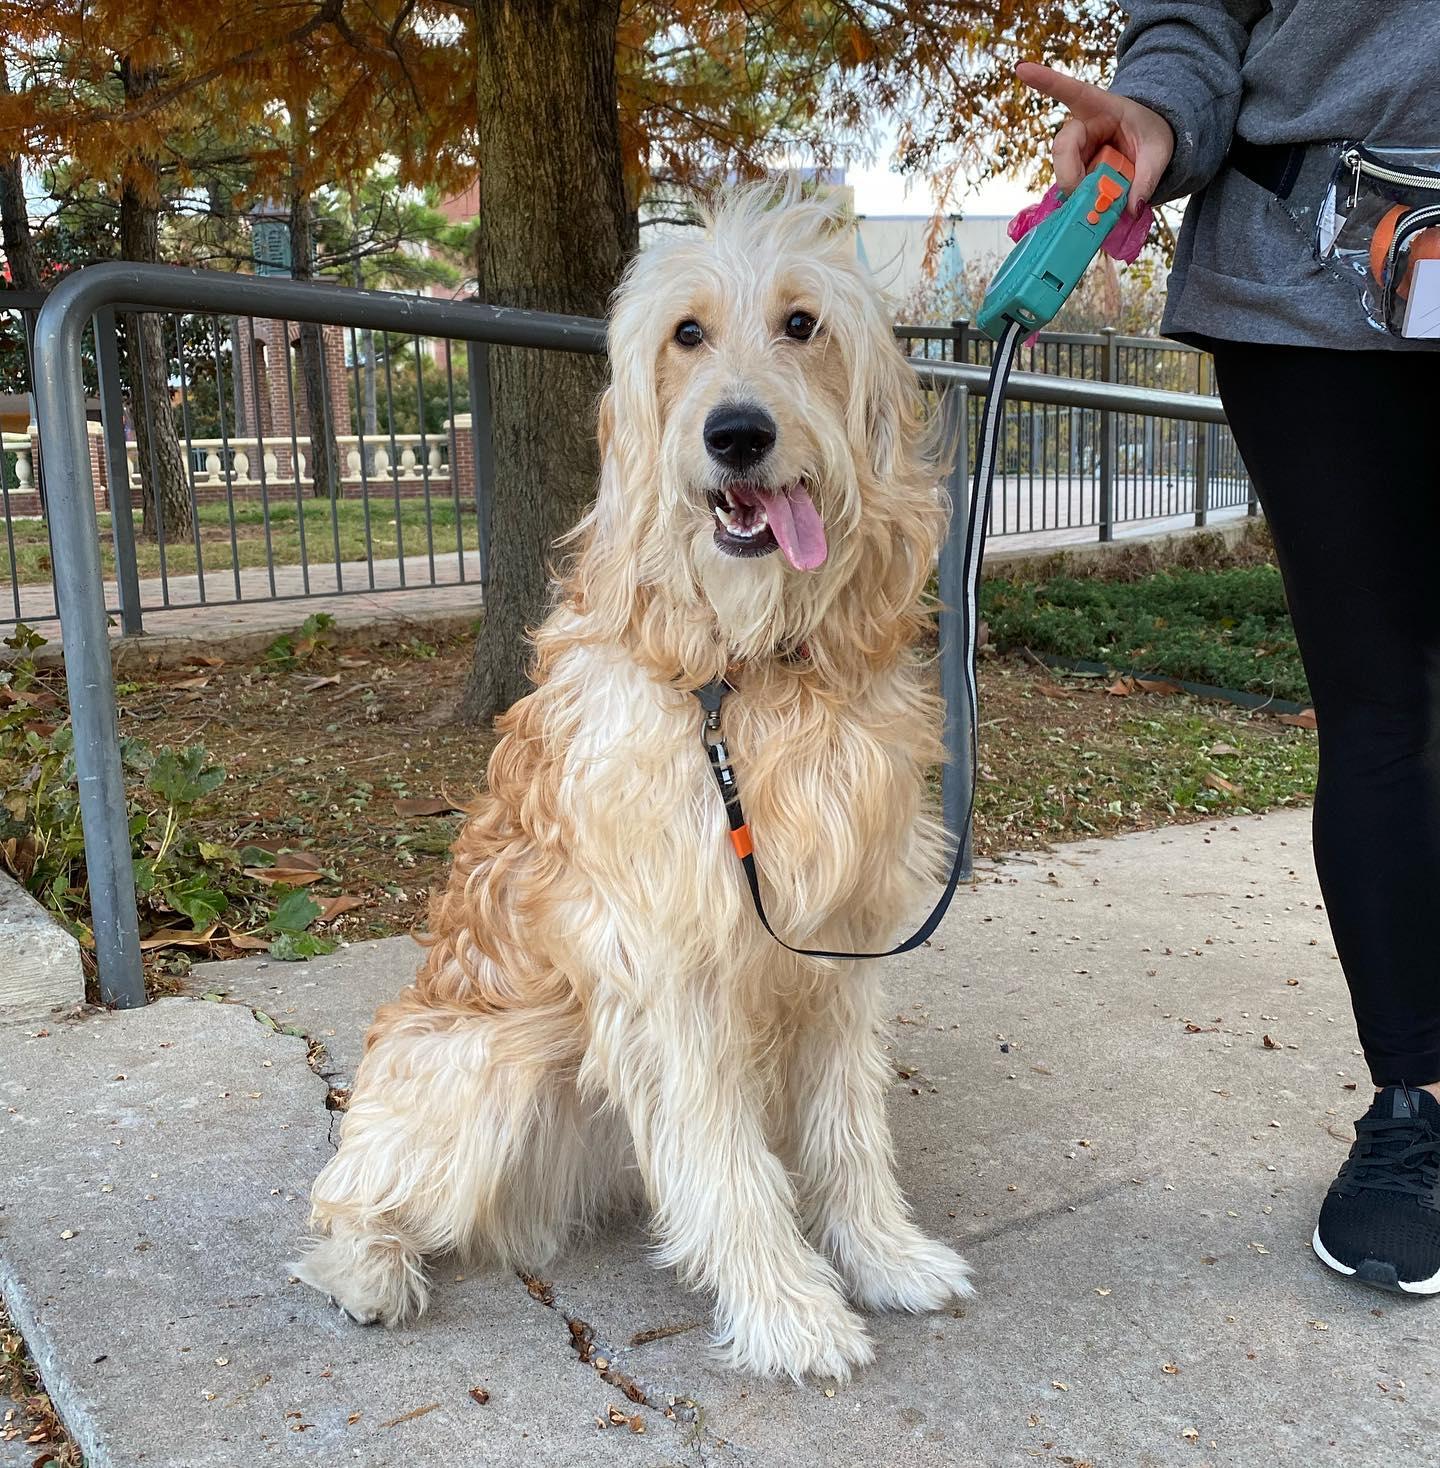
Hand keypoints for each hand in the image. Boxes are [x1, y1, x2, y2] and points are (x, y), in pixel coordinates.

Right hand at [1017, 61, 1174, 212]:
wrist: (1150, 146)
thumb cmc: (1151, 135)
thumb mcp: (1158, 151)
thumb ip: (1148, 176)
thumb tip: (1132, 208)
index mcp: (1100, 107)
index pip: (1071, 91)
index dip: (1045, 81)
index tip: (1021, 69)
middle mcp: (1082, 129)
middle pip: (1062, 148)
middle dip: (1069, 173)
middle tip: (1084, 194)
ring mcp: (1076, 153)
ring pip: (1064, 173)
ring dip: (1080, 192)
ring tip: (1103, 202)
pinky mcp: (1076, 172)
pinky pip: (1071, 189)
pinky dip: (1082, 202)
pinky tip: (1094, 207)